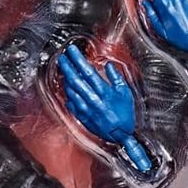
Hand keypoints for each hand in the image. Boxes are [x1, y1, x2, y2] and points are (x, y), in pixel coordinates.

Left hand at [58, 44, 151, 173]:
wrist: (120, 136)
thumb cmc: (125, 114)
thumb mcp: (125, 93)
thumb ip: (116, 78)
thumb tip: (108, 66)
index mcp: (105, 93)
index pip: (88, 72)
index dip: (78, 60)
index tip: (72, 51)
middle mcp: (93, 100)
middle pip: (76, 80)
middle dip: (67, 67)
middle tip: (62, 57)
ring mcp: (86, 109)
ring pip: (71, 91)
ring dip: (66, 78)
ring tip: (64, 69)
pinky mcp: (82, 117)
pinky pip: (71, 103)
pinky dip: (68, 93)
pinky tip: (68, 87)